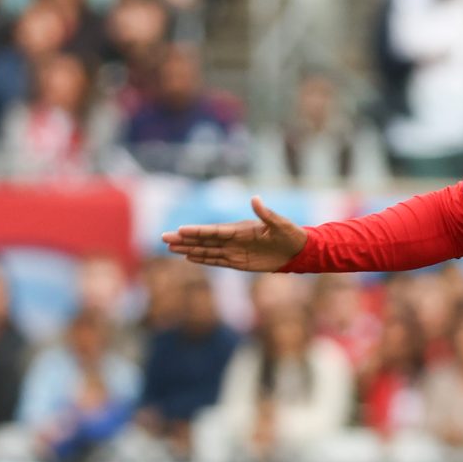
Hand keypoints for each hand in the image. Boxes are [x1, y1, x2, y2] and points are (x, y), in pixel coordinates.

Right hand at [162, 196, 307, 270]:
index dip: (197, 231)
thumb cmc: (290, 235)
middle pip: (204, 240)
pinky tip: (189, 258)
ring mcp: (234, 251)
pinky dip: (203, 259)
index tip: (181, 230)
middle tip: (164, 238)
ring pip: (206, 251)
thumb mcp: (280, 224)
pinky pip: (217, 261)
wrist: (298, 251)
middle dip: (185, 240)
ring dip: (189, 250)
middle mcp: (233, 239)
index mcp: (241, 229)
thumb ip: (266, 214)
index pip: (214, 231)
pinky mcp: (238, 263)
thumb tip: (256, 199)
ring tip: (170, 248)